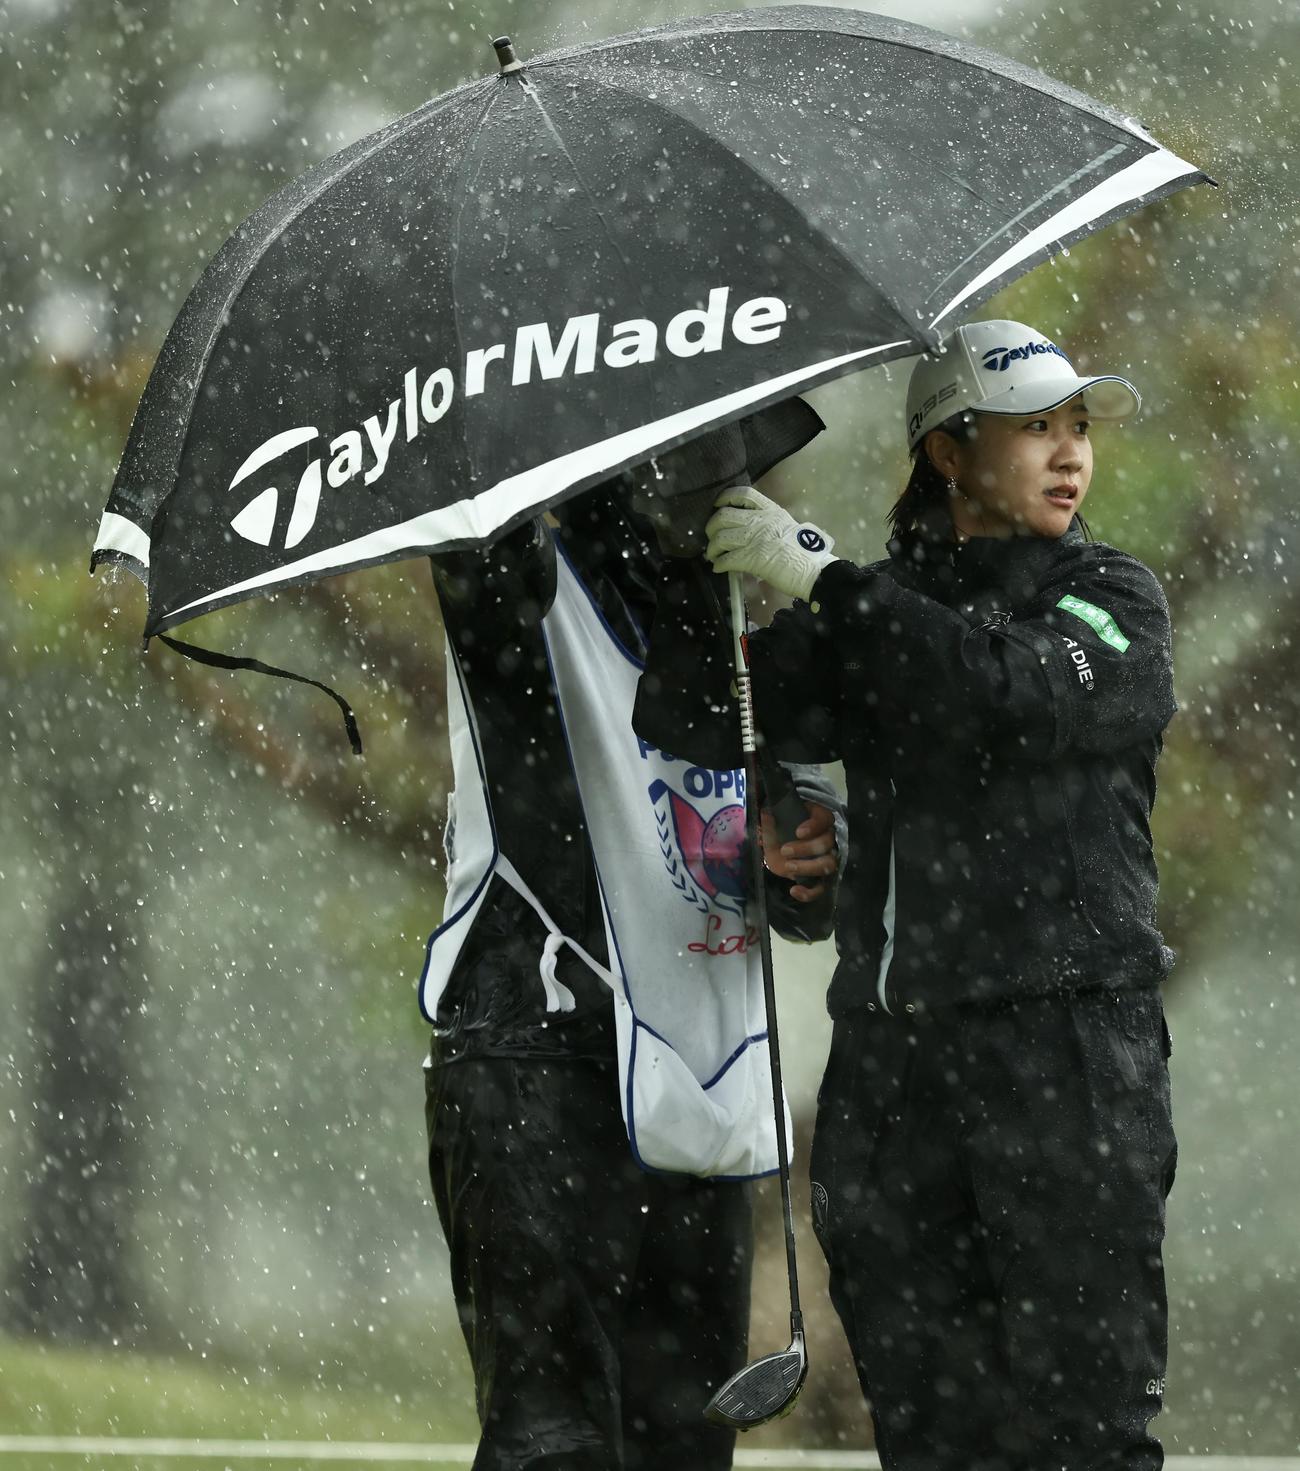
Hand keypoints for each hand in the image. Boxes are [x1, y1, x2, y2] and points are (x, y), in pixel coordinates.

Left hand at [706, 486, 837, 601]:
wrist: (814, 569)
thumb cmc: (805, 552)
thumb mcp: (788, 527)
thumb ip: (768, 525)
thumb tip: (750, 532)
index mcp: (772, 511)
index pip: (744, 494)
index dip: (725, 497)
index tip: (718, 504)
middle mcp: (761, 521)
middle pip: (724, 515)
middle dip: (711, 527)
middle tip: (712, 537)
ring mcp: (755, 539)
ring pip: (720, 537)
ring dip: (712, 548)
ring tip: (713, 555)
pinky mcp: (752, 558)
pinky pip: (727, 559)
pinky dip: (719, 564)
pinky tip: (719, 568)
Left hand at [760, 801, 837, 902]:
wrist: (777, 847)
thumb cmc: (779, 830)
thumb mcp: (773, 823)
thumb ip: (771, 820)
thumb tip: (766, 814)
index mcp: (818, 819)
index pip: (824, 819)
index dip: (814, 826)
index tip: (798, 832)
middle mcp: (828, 838)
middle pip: (827, 844)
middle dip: (806, 849)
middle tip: (785, 850)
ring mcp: (826, 859)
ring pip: (828, 865)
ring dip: (808, 867)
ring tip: (788, 867)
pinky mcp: (820, 878)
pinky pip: (821, 887)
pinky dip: (810, 892)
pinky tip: (794, 890)